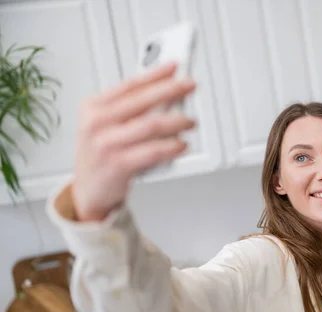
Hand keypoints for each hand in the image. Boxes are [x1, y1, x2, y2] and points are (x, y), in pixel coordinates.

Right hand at [72, 62, 195, 221]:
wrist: (88, 192)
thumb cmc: (101, 156)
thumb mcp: (106, 126)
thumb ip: (130, 110)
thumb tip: (166, 95)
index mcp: (93, 108)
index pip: (129, 85)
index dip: (154, 74)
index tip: (174, 67)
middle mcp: (97, 123)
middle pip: (143, 101)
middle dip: (171, 90)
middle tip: (190, 86)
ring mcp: (106, 144)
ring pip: (152, 125)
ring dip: (177, 121)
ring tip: (190, 121)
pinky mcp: (118, 165)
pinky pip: (153, 151)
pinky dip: (172, 146)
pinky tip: (182, 144)